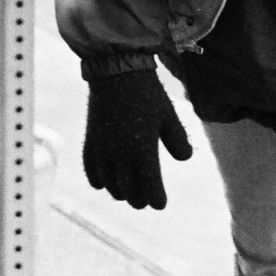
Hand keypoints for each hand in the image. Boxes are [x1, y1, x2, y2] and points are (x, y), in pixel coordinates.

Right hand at [81, 68, 192, 209]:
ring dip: (121, 192)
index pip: (150, 188)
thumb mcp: (168, 115)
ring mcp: (103, 151)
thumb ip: (178, 140)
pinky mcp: (90, 143)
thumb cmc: (147, 93)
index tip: (160, 203)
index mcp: (143, 150)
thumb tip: (185, 158)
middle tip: (146, 200)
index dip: (156, 200)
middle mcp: (120, 155)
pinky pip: (92, 173)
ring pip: (110, 186)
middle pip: (129, 192)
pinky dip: (100, 181)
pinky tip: (106, 181)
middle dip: (139, 199)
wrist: (116, 72)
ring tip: (129, 191)